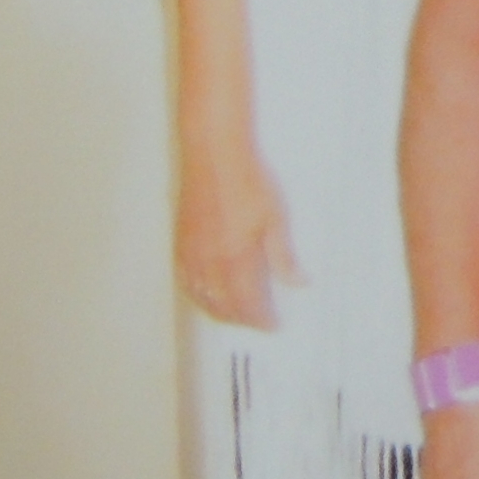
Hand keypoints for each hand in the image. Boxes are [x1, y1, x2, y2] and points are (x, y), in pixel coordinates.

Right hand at [176, 133, 297, 328]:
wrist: (214, 154)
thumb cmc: (246, 180)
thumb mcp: (277, 218)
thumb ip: (284, 256)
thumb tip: (297, 281)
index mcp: (237, 259)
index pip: (249, 304)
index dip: (262, 319)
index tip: (273, 324)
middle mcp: (210, 262)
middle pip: (224, 307)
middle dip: (242, 319)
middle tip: (258, 321)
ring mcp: (192, 254)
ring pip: (203, 298)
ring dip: (219, 311)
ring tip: (236, 314)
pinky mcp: (180, 243)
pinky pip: (186, 281)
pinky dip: (197, 295)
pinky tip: (206, 294)